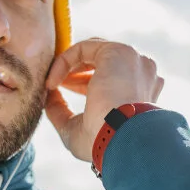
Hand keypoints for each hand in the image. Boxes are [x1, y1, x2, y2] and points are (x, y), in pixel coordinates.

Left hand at [43, 38, 164, 162]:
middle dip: (74, 71)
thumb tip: (48, 97)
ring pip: (93, 51)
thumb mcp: (76, 129)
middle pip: (102, 61)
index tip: (61, 91)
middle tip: (54, 85)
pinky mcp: (118, 51)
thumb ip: (62, 111)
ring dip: (68, 65)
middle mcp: (141, 73)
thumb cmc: (102, 142)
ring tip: (51, 84)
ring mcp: (133, 60)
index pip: (111, 77)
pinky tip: (53, 82)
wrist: (119, 138)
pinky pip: (83, 48)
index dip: (82, 82)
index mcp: (141, 92)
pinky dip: (64, 61)